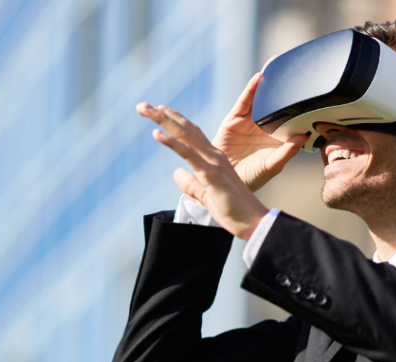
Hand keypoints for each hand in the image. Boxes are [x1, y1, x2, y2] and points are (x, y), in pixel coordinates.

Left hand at [137, 102, 267, 239]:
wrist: (253, 222)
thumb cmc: (234, 211)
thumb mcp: (205, 195)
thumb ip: (191, 184)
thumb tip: (176, 172)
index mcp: (213, 159)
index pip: (191, 134)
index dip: (175, 120)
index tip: (158, 110)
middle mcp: (214, 155)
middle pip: (185, 129)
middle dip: (162, 115)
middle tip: (142, 106)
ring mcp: (213, 162)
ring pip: (184, 135)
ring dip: (163, 120)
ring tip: (144, 109)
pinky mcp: (211, 173)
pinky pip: (187, 153)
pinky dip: (171, 142)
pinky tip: (156, 133)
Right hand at [211, 72, 307, 191]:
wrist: (224, 184)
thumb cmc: (252, 178)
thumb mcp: (272, 166)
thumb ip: (287, 152)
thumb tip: (304, 136)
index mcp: (277, 137)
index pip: (290, 115)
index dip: (299, 102)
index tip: (312, 88)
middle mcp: (263, 126)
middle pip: (275, 102)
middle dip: (283, 86)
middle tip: (295, 66)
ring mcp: (248, 122)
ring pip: (259, 99)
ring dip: (267, 82)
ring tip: (276, 63)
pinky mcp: (233, 120)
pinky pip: (243, 102)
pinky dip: (250, 90)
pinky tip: (259, 78)